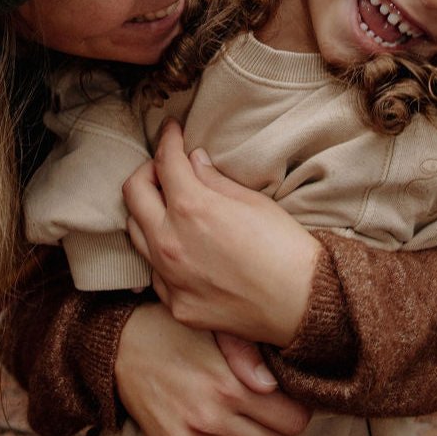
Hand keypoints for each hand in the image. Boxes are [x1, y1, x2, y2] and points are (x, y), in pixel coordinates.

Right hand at [114, 303, 309, 435]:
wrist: (120, 348)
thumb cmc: (175, 332)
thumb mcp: (217, 332)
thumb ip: (253, 357)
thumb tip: (281, 387)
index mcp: (229, 388)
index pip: (293, 421)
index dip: (298, 408)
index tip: (291, 397)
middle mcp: (211, 421)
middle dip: (282, 427)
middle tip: (273, 406)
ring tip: (247, 414)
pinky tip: (221, 422)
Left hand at [123, 119, 321, 345]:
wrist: (303, 304)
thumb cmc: (284, 247)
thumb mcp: (252, 201)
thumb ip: (214, 180)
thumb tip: (193, 161)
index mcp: (191, 209)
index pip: (165, 162)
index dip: (168, 139)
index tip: (170, 130)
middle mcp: (170, 243)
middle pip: (133, 193)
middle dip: (148, 171)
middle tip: (167, 167)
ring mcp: (170, 278)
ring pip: (135, 233)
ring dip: (147, 212)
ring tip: (169, 205)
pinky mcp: (176, 306)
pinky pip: (154, 272)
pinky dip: (160, 252)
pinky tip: (181, 247)